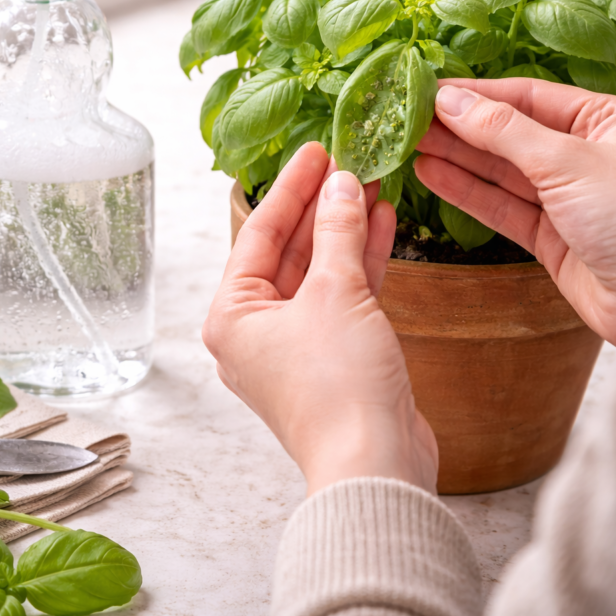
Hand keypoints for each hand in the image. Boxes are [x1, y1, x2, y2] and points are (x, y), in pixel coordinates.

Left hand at [203, 143, 437, 495]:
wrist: (376, 465)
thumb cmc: (339, 386)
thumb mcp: (336, 292)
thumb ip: (338, 232)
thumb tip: (342, 184)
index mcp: (232, 315)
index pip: (259, 232)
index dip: (292, 187)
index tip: (317, 150)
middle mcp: (255, 329)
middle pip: (288, 249)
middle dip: (321, 206)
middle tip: (349, 161)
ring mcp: (295, 344)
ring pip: (319, 271)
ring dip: (346, 230)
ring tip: (373, 184)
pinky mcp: (332, 355)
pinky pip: (342, 296)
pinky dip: (362, 262)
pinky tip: (383, 225)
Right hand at [416, 79, 615, 347]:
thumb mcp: (568, 162)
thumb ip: (505, 130)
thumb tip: (451, 100)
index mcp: (604, 120)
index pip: (527, 94)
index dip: (477, 93)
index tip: (428, 91)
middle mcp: (585, 154)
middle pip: (510, 131)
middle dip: (459, 126)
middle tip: (408, 119)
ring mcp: (567, 198)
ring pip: (502, 171)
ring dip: (456, 157)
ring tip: (409, 144)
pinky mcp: (553, 238)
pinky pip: (503, 208)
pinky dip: (467, 192)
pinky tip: (432, 174)